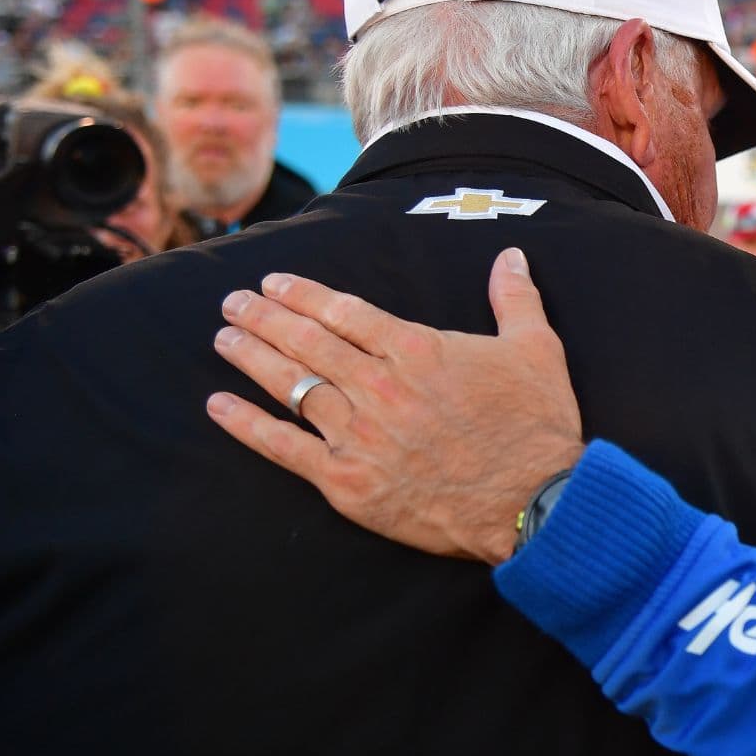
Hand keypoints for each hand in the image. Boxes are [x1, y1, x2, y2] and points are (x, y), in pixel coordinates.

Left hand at [206, 248, 583, 564]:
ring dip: (250, 358)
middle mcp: (378, 385)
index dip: (302, 294)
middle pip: (306, 341)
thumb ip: (515, 299)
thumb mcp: (537, 350)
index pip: (343, 311)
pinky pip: (284, 447)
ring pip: (290, 385)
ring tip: (224, 339)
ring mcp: (358, 434)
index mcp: (416, 349)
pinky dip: (246, 425)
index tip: (273, 284)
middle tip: (231, 302)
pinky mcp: (348, 481)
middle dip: (262, 317)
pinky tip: (218, 406)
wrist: (535, 501)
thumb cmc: (537, 426)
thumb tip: (512, 255)